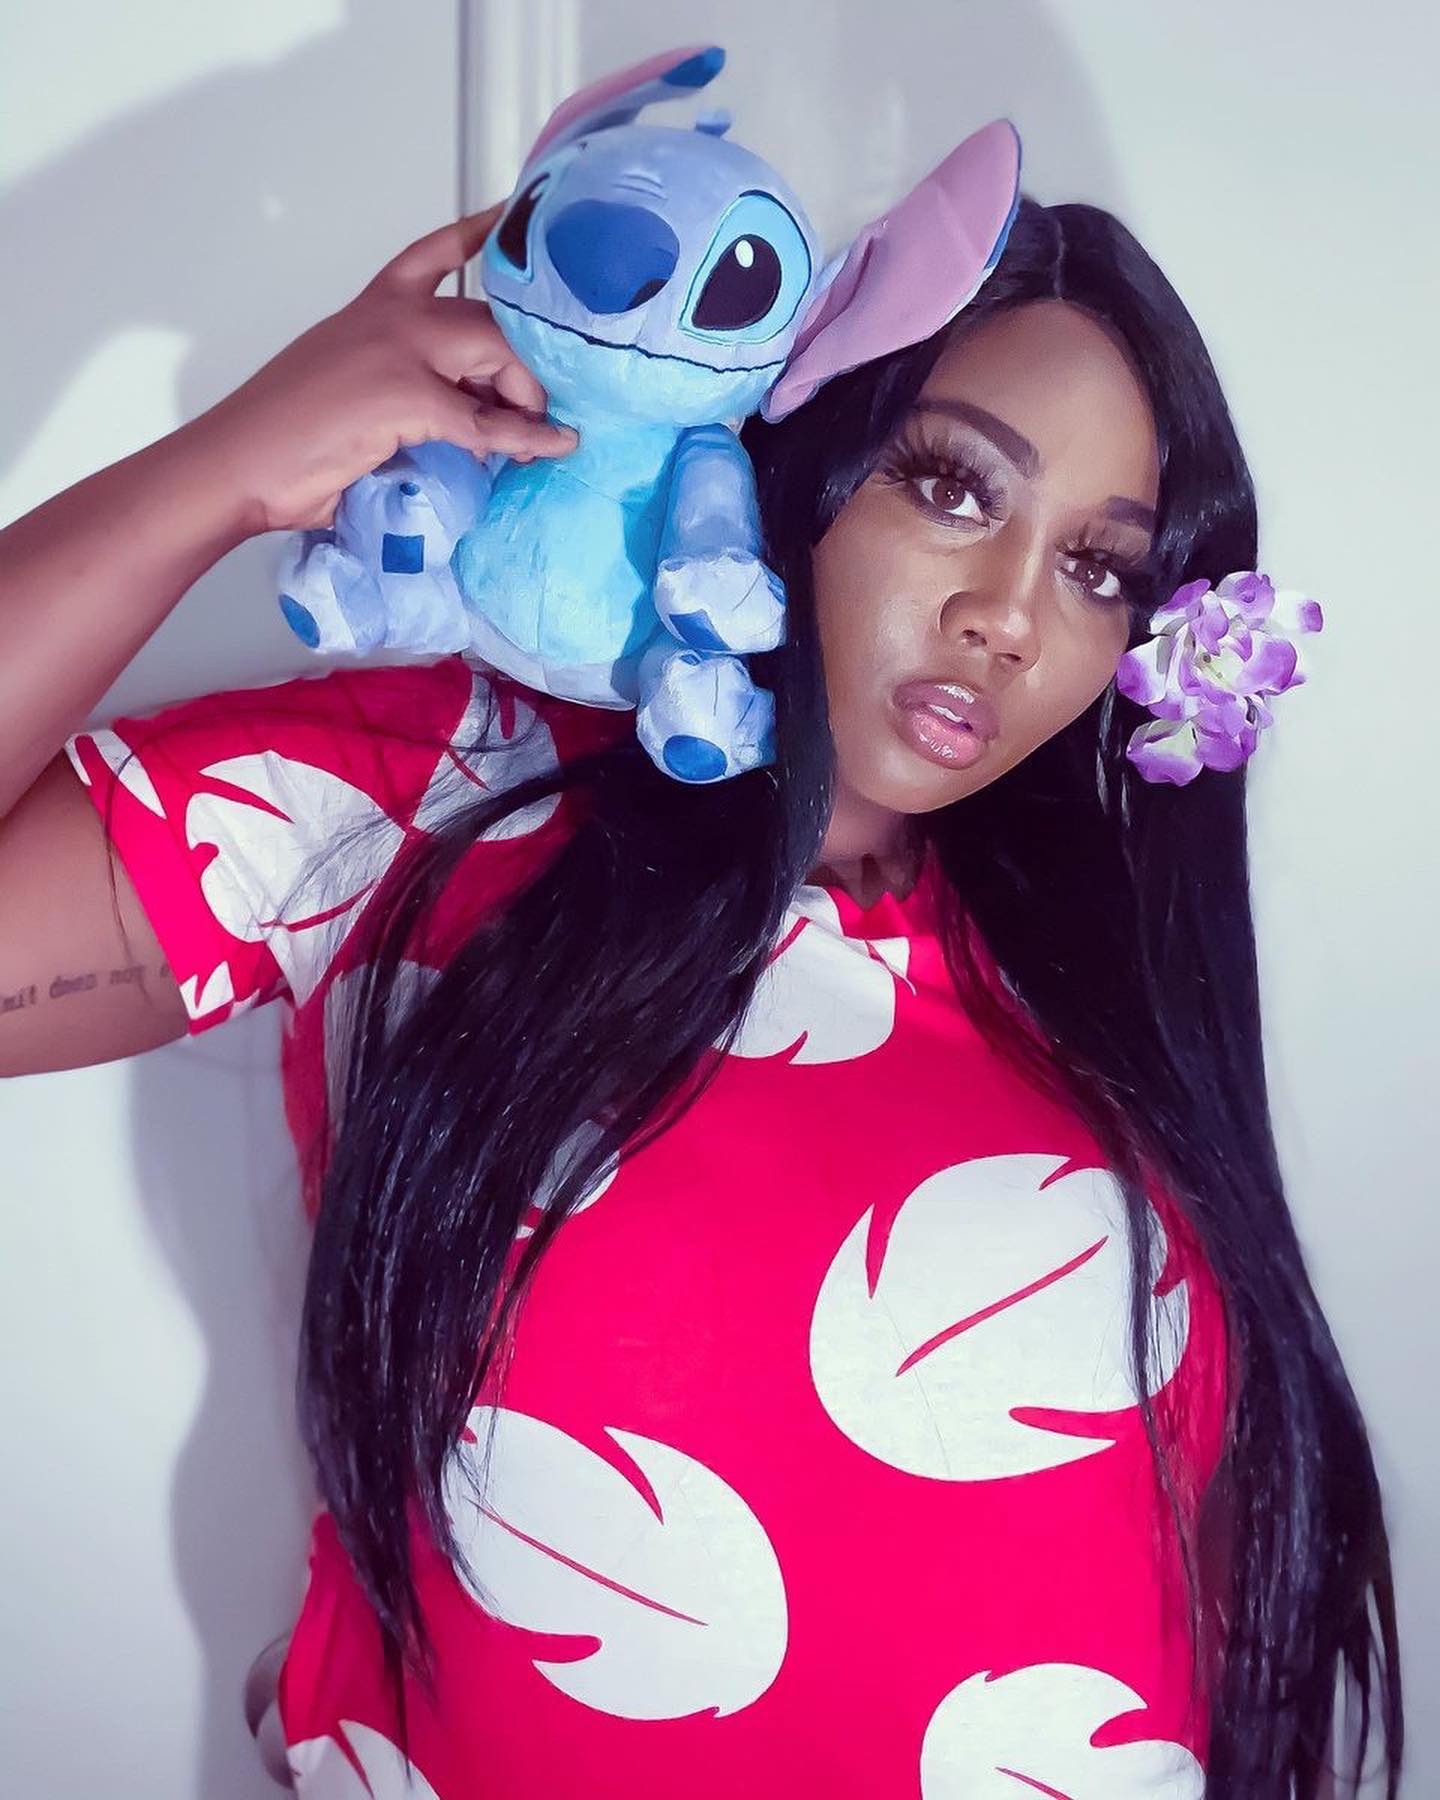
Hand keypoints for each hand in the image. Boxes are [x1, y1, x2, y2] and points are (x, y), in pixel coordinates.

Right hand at [188, 203, 577, 533]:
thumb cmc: (282, 440)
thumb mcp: (347, 392)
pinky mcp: (406, 396)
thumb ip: (402, 389)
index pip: (431, 254)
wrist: (236, 464)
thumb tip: (456, 427)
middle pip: (487, 315)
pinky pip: (487, 420)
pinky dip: (527, 437)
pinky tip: (554, 445)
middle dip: (523, 360)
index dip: (477, 233)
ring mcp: (398, 351)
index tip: (511, 211)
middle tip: (535, 407)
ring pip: (495, 350)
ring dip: (527, 393)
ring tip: (534, 431)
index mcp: (370, 310)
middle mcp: (389, 318)